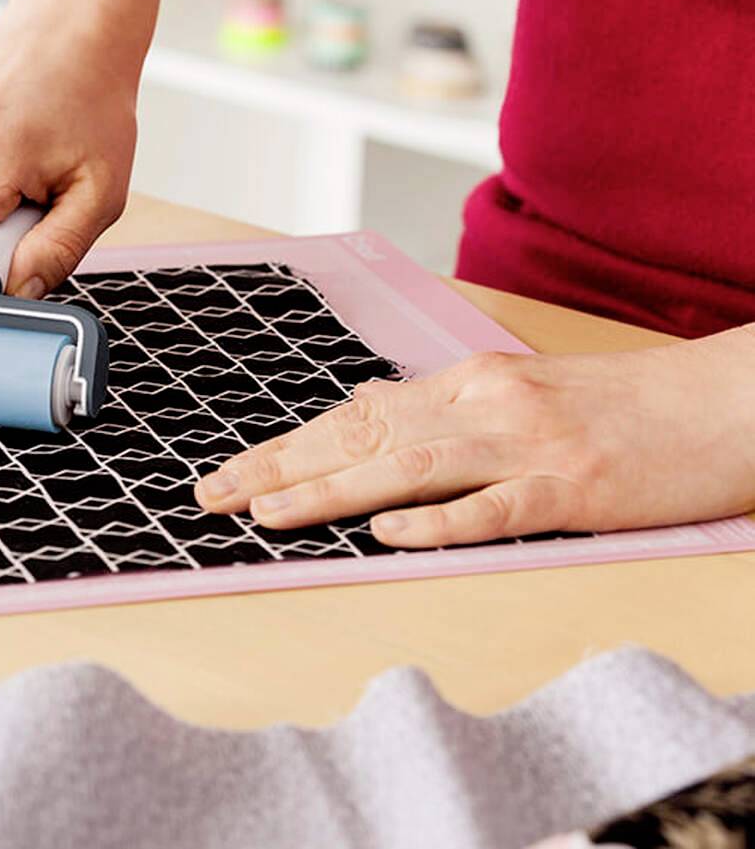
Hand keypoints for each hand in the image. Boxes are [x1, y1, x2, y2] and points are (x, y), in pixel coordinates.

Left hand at [195, 329, 754, 546]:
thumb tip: (367, 412)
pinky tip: (385, 531)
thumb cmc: (619, 405)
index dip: (287, 446)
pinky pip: (494, 508)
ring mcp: (528, 446)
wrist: (725, 403)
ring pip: (409, 468)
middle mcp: (485, 404)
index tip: (230, 473)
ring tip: (267, 513)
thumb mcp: (518, 393)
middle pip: (363, 439)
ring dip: (330, 492)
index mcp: (469, 382)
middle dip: (280, 468)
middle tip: (211, 496)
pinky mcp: (574, 489)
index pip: (357, 418)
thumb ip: (441, 406)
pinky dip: (436, 522)